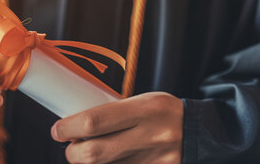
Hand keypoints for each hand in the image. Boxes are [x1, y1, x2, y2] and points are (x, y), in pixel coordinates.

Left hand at [51, 92, 182, 163]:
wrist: (202, 134)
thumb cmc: (164, 113)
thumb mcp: (142, 102)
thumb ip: (113, 113)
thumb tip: (77, 125)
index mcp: (144, 109)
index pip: (94, 121)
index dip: (68, 128)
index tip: (58, 130)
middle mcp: (149, 136)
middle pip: (94, 154)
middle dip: (73, 153)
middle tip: (71, 146)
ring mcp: (153, 160)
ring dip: (89, 162)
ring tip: (89, 152)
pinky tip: (109, 160)